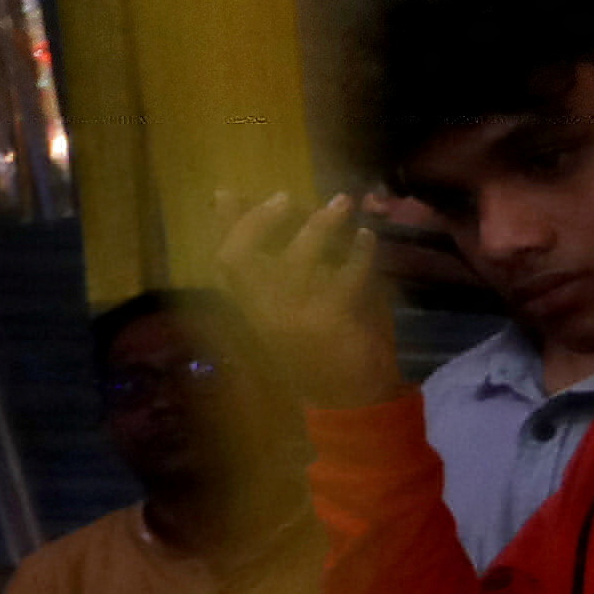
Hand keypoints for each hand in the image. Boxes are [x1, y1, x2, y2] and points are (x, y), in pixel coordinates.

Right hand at [211, 189, 411, 412]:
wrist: (349, 400)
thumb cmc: (321, 351)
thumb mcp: (294, 312)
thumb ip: (283, 273)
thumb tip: (291, 221)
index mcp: (253, 310)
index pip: (225, 260)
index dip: (227, 225)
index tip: (230, 193)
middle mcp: (265, 313)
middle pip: (242, 257)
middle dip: (260, 221)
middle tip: (287, 196)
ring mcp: (296, 318)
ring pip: (296, 261)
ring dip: (320, 226)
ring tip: (341, 202)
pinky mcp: (332, 321)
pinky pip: (345, 276)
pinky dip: (360, 252)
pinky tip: (369, 238)